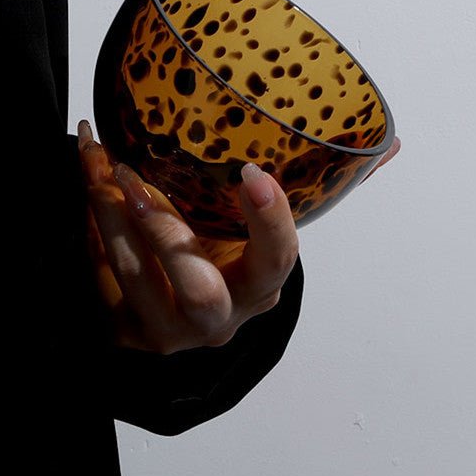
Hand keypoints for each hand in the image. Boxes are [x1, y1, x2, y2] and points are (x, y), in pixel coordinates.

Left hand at [78, 119, 399, 353]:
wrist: (187, 320)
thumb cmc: (234, 264)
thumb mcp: (270, 234)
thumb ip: (320, 191)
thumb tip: (390, 146)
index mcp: (261, 288)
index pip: (277, 262)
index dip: (269, 222)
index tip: (251, 173)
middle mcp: (217, 318)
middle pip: (197, 291)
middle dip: (166, 232)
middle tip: (134, 175)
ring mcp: (166, 330)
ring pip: (133, 276)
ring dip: (108, 213)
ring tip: (95, 154)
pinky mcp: (123, 326)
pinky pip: (98, 277)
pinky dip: (87, 221)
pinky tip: (84, 171)